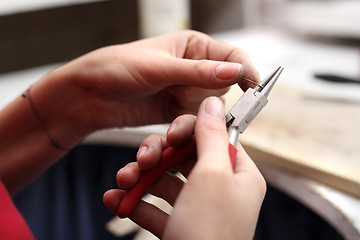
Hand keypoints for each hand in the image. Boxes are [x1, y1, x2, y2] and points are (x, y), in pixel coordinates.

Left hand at [37, 30, 258, 137]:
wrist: (87, 95)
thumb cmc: (117, 67)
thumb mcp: (160, 67)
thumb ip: (198, 72)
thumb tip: (236, 71)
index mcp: (193, 47)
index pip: (231, 58)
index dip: (245, 72)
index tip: (252, 91)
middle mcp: (192, 71)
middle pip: (220, 92)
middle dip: (209, 109)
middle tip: (194, 117)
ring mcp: (182, 94)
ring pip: (203, 115)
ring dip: (189, 127)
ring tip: (171, 133)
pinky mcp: (172, 114)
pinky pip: (186, 128)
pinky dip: (176, 137)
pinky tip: (161, 142)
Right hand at [103, 97, 265, 238]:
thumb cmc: (210, 233)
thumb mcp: (211, 174)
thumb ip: (210, 134)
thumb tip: (213, 101)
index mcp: (240, 176)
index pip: (217, 139)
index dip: (193, 132)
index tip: (172, 131)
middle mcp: (221, 191)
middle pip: (185, 159)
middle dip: (158, 158)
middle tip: (141, 158)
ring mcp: (198, 210)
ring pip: (166, 183)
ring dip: (141, 180)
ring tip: (122, 181)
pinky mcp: (178, 228)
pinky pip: (155, 208)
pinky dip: (136, 203)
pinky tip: (116, 200)